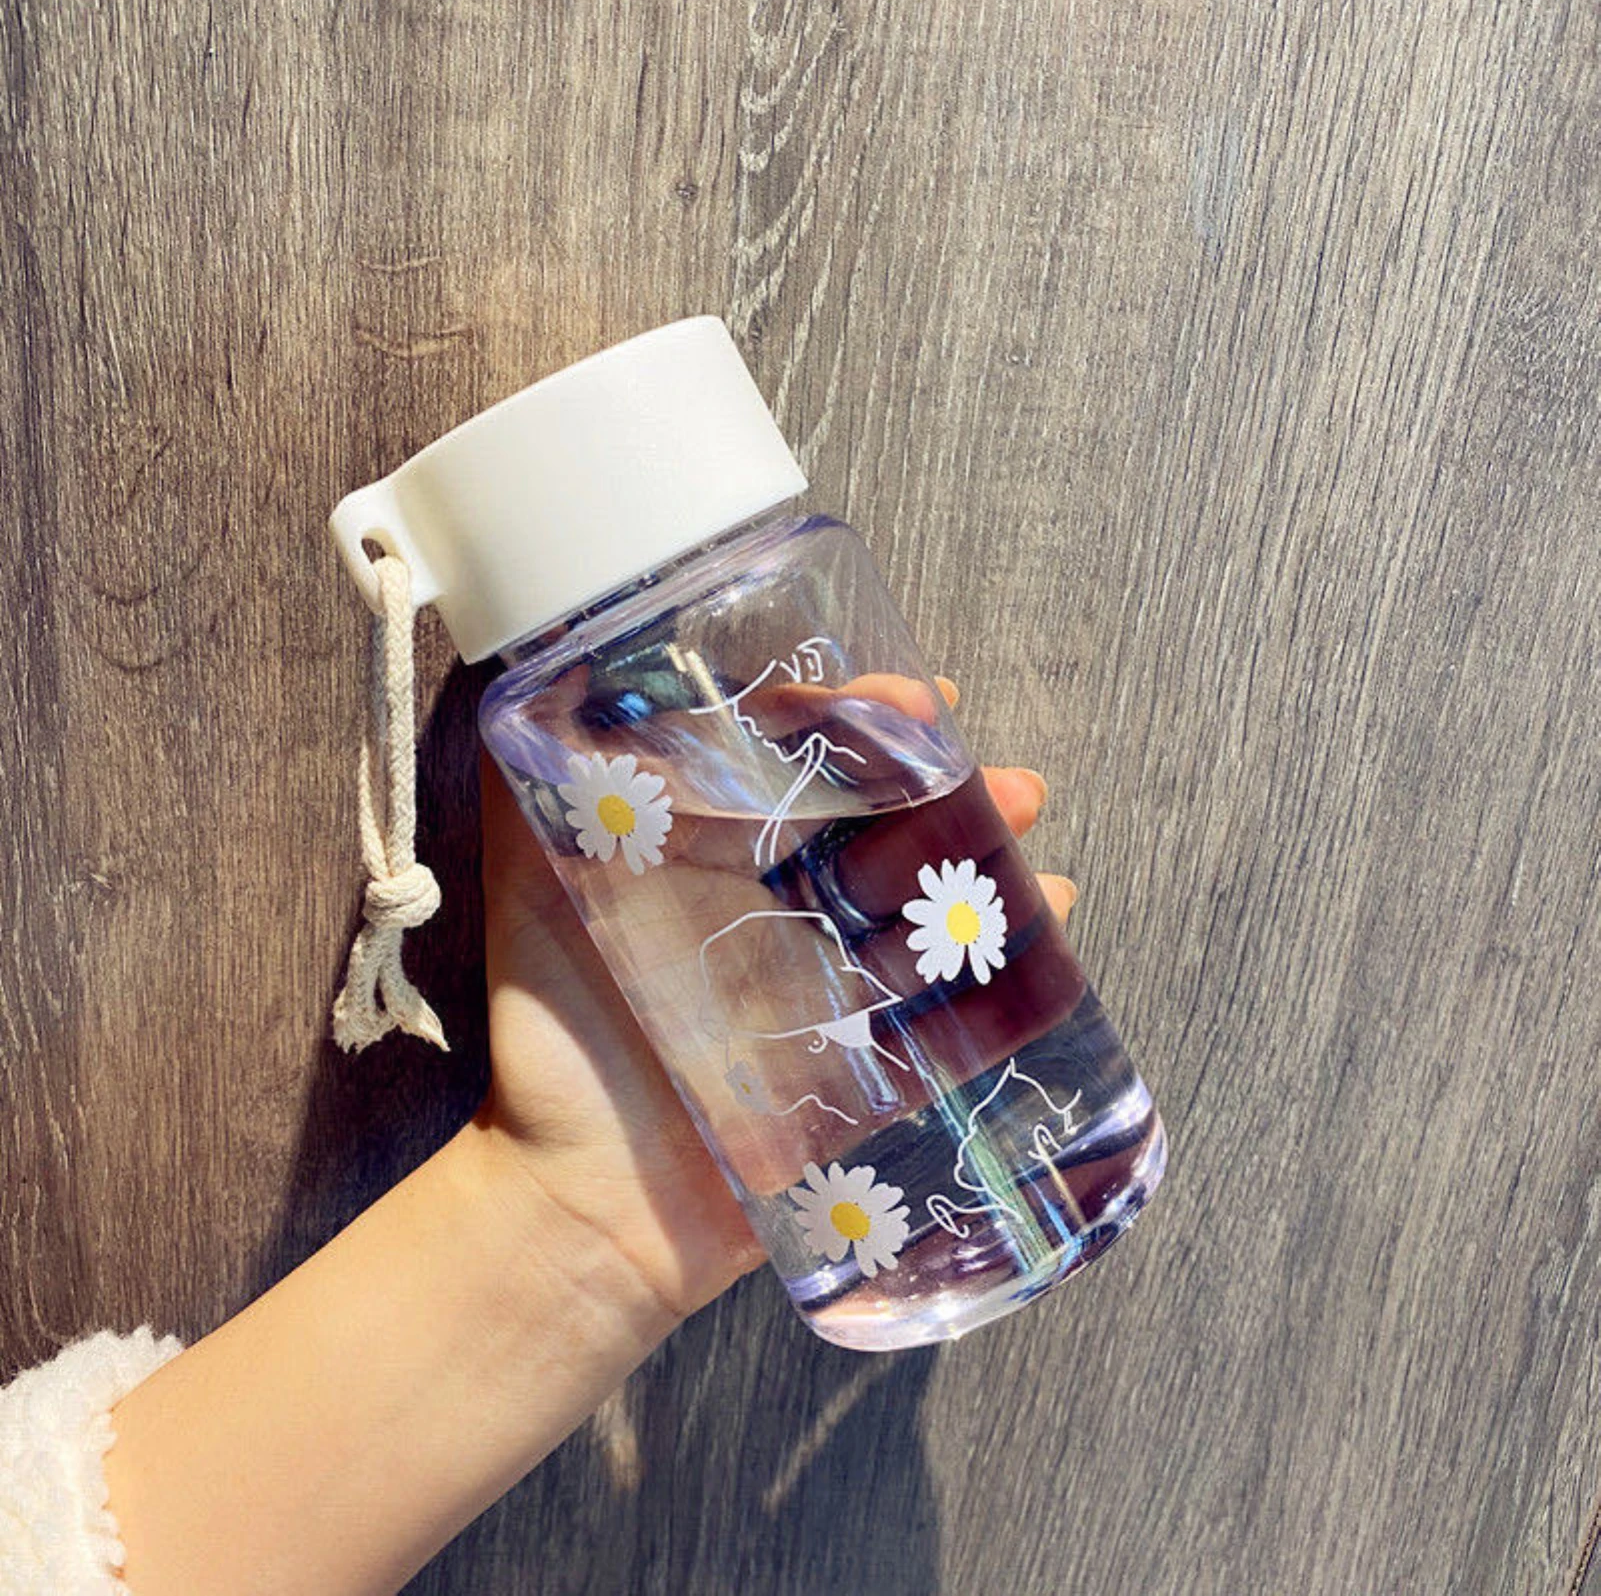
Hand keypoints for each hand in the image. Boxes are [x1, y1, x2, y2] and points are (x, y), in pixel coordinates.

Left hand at [474, 677, 1076, 1321]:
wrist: (588, 1202)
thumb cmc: (557, 1033)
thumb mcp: (534, 884)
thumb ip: (532, 778)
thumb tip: (552, 656)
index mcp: (720, 857)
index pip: (808, 765)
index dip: (865, 724)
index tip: (914, 699)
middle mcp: (785, 910)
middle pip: (889, 827)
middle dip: (956, 787)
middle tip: (1007, 777)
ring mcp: (836, 986)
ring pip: (932, 901)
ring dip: (995, 855)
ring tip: (1030, 828)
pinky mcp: (873, 1064)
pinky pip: (956, 1001)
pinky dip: (1013, 957)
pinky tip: (1054, 919)